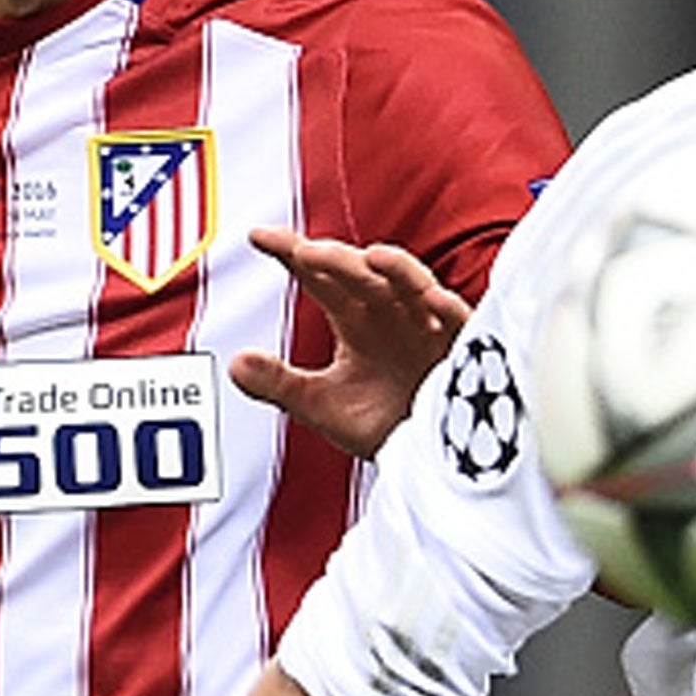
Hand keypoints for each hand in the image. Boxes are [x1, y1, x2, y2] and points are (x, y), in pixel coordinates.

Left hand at [230, 227, 472, 458]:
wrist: (430, 459)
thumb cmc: (384, 422)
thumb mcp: (324, 405)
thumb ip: (280, 384)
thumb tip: (236, 364)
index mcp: (355, 318)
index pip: (318, 276)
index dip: (290, 253)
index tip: (257, 237)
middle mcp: (388, 311)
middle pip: (359, 273)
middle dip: (335, 260)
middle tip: (305, 252)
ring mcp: (424, 324)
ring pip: (410, 283)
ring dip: (394, 268)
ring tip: (372, 257)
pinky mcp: (459, 346)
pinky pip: (456, 320)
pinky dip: (444, 308)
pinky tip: (432, 300)